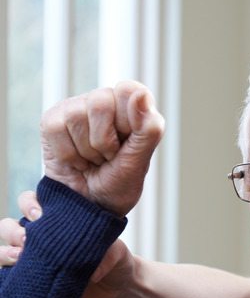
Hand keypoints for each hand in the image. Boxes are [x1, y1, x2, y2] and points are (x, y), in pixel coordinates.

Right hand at [0, 190, 135, 297]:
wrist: (117, 288)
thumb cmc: (115, 260)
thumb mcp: (118, 252)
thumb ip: (108, 255)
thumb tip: (94, 272)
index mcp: (58, 221)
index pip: (32, 203)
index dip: (29, 204)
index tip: (40, 214)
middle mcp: (41, 238)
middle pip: (8, 226)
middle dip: (12, 230)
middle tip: (27, 240)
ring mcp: (34, 260)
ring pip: (2, 251)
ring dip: (4, 252)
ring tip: (20, 257)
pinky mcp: (32, 282)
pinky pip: (7, 277)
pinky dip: (5, 274)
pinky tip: (14, 276)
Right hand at [39, 80, 164, 215]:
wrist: (90, 206)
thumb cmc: (119, 183)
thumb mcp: (140, 161)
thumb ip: (148, 128)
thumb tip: (140, 94)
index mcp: (133, 106)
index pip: (128, 90)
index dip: (127, 120)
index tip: (126, 143)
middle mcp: (105, 101)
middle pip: (100, 102)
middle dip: (104, 141)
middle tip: (108, 156)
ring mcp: (77, 108)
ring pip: (76, 116)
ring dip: (86, 150)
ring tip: (93, 159)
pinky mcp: (53, 120)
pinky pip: (55, 127)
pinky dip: (67, 153)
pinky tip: (76, 160)